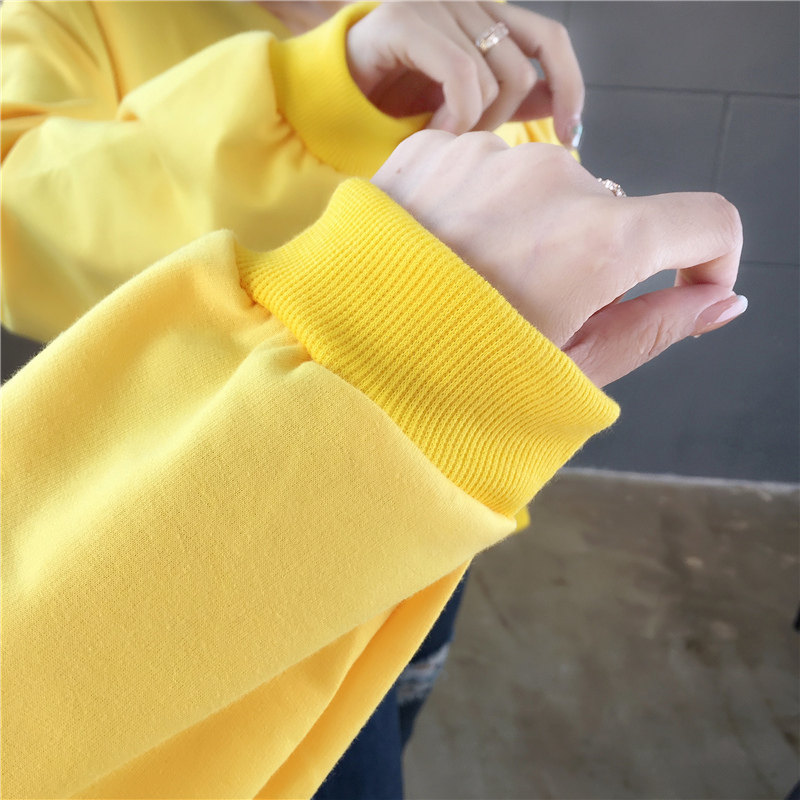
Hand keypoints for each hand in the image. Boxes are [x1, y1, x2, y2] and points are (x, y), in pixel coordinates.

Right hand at [346, 2, 583, 145]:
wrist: (332, 97)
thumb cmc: (394, 103)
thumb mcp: (462, 105)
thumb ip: (508, 99)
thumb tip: (559, 103)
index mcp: (484, 17)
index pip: (549, 41)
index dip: (570, 87)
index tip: (571, 135)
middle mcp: (466, 2)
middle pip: (521, 71)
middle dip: (501, 122)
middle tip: (469, 143)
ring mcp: (436, 5)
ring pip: (494, 78)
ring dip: (472, 124)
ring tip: (441, 135)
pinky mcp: (408, 20)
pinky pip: (461, 76)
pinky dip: (455, 117)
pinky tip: (434, 131)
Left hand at [372, 131, 744, 386]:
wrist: (339, 360)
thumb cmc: (453, 382)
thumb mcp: (567, 373)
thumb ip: (655, 330)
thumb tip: (720, 302)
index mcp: (598, 241)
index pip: (706, 221)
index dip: (710, 259)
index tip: (685, 286)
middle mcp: (551, 179)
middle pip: (612, 210)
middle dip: (592, 259)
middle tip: (532, 309)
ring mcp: (485, 155)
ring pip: (546, 189)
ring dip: (533, 230)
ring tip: (475, 285)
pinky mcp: (432, 149)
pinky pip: (485, 171)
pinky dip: (481, 208)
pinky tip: (441, 256)